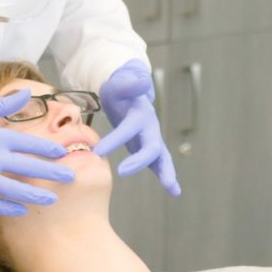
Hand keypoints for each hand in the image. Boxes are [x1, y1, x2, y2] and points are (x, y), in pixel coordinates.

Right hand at [0, 90, 74, 214]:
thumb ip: (4, 105)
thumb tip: (28, 93)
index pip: (29, 143)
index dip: (49, 149)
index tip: (65, 152)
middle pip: (27, 167)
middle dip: (51, 173)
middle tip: (72, 177)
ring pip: (12, 190)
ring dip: (34, 196)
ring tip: (52, 200)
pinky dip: (6, 208)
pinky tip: (21, 210)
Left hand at [93, 60, 179, 195]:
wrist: (127, 91)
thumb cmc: (119, 89)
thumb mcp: (119, 83)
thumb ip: (129, 83)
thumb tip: (142, 80)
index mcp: (140, 113)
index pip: (128, 128)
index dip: (115, 140)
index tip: (98, 152)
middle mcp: (150, 127)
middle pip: (151, 146)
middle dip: (140, 161)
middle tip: (122, 171)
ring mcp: (152, 137)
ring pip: (161, 157)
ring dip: (166, 172)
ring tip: (173, 189)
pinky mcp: (149, 146)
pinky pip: (157, 163)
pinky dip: (165, 176)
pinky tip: (174, 191)